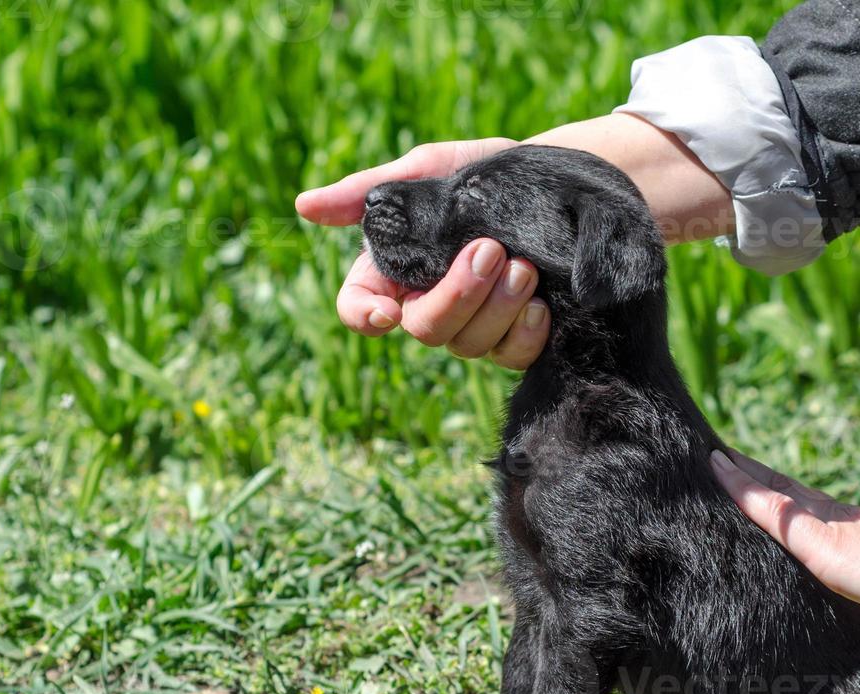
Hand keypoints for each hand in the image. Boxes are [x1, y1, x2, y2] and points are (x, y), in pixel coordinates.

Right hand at [295, 138, 550, 368]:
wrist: (556, 182)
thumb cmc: (482, 173)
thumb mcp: (428, 171)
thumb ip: (370, 191)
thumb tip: (304, 207)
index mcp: (394, 269)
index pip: (359, 308)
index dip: (365, 316)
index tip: (388, 310)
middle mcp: (429, 303)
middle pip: (424, 329)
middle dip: (457, 295)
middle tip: (489, 250)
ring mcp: (474, 325)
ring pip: (469, 344)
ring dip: (497, 307)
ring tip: (524, 267)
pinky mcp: (517, 336)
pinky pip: (511, 355)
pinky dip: (524, 333)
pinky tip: (539, 305)